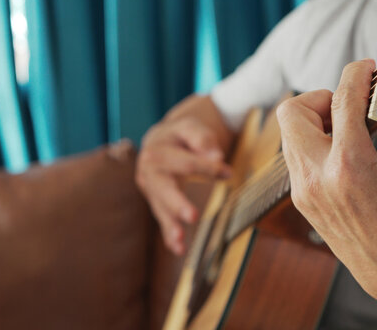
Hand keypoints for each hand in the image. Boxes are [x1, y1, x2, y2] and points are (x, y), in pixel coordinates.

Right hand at [136, 115, 230, 254]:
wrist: (162, 139)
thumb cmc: (180, 134)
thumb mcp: (191, 127)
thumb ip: (202, 139)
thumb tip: (216, 156)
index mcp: (156, 152)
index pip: (185, 163)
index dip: (207, 168)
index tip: (227, 172)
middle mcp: (149, 173)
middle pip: (164, 190)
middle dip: (179, 204)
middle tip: (193, 216)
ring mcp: (151, 190)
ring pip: (161, 209)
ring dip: (172, 226)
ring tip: (181, 242)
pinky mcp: (157, 203)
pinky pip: (163, 220)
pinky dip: (169, 235)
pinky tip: (178, 249)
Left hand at [277, 59, 376, 302]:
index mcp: (350, 169)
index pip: (342, 101)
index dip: (355, 74)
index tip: (365, 68)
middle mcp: (317, 179)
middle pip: (292, 111)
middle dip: (321, 97)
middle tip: (349, 106)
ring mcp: (304, 191)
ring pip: (290, 132)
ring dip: (316, 120)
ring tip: (349, 129)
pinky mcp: (301, 199)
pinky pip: (296, 154)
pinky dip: (315, 142)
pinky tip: (343, 151)